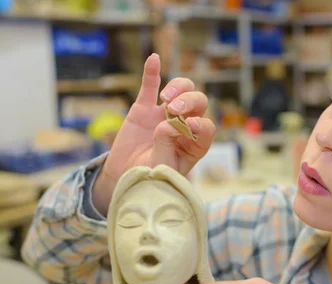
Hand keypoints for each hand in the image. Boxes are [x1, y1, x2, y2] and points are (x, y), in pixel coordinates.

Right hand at [93, 53, 215, 215]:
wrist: (124, 177)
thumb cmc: (149, 177)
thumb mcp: (160, 167)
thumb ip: (166, 146)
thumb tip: (169, 124)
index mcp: (195, 144)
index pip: (207, 127)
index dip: (201, 123)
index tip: (189, 126)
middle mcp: (185, 125)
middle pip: (198, 102)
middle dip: (189, 101)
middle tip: (173, 110)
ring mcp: (165, 114)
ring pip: (181, 90)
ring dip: (178, 88)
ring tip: (166, 99)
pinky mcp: (145, 108)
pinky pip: (150, 86)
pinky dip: (152, 72)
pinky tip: (154, 58)